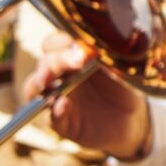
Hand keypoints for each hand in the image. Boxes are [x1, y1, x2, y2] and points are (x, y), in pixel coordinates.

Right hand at [23, 31, 151, 160]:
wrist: (131, 119)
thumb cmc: (123, 87)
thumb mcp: (120, 69)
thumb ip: (107, 57)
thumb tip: (93, 48)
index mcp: (71, 57)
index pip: (55, 44)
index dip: (63, 42)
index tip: (82, 48)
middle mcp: (59, 75)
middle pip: (45, 62)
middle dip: (55, 61)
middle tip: (74, 62)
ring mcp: (56, 98)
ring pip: (33, 88)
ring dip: (39, 82)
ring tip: (48, 83)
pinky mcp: (61, 123)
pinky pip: (50, 118)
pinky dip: (55, 112)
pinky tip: (63, 105)